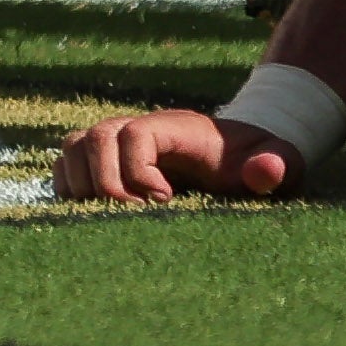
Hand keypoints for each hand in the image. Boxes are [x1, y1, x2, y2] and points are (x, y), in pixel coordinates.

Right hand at [51, 108, 302, 201]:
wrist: (235, 150)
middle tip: (134, 215)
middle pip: (93, 138)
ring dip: (82, 186)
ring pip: (73, 148)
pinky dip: (70, 189)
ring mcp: (115, 142)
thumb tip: (266, 171)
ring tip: (112, 217)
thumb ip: (274, 164)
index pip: (133, 134)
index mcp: (173, 128)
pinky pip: (67, 165)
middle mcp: (135, 128)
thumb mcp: (278, 160)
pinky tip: (97, 216)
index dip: (138, 169)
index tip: (166, 200)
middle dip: (105, 182)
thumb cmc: (254, 160)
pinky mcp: (104, 160)